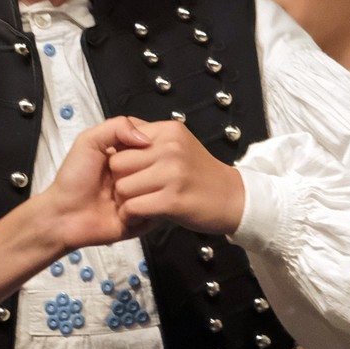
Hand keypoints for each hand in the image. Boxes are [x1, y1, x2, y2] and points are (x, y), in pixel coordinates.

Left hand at [36, 116, 153, 249]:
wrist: (63, 215)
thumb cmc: (72, 178)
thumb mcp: (88, 141)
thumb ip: (116, 127)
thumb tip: (146, 138)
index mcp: (129, 153)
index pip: (153, 142)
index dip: (141, 147)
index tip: (123, 152)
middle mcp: (139, 173)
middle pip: (156, 165)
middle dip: (130, 172)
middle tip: (111, 180)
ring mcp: (142, 195)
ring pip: (154, 188)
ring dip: (130, 193)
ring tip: (113, 198)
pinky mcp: (142, 218)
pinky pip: (151, 210)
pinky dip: (134, 212)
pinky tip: (118, 212)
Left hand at [104, 119, 247, 234]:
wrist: (232, 198)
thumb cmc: (199, 174)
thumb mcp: (177, 143)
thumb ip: (148, 136)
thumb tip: (118, 136)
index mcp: (169, 131)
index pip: (121, 139)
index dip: (121, 159)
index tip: (133, 172)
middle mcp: (171, 148)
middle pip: (117, 164)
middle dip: (120, 180)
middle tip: (136, 191)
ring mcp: (173, 174)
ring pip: (122, 187)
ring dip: (125, 201)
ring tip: (142, 203)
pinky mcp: (173, 200)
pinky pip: (133, 208)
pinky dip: (132, 216)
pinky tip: (144, 216)